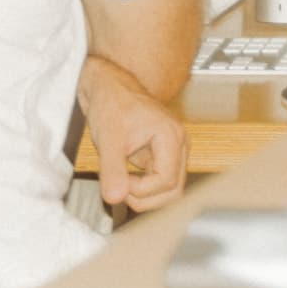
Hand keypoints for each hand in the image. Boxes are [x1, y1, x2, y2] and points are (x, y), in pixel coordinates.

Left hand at [80, 56, 189, 213]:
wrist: (109, 88)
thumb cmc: (112, 104)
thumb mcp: (109, 139)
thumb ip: (112, 170)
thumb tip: (114, 198)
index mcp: (171, 137)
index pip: (167, 181)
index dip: (142, 190)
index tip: (120, 183)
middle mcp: (178, 145)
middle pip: (174, 190)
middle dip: (146, 199)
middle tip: (120, 189)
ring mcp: (171, 152)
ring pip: (169, 191)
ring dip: (145, 197)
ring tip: (121, 185)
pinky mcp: (160, 157)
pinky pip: (159, 184)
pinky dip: (142, 191)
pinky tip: (124, 182)